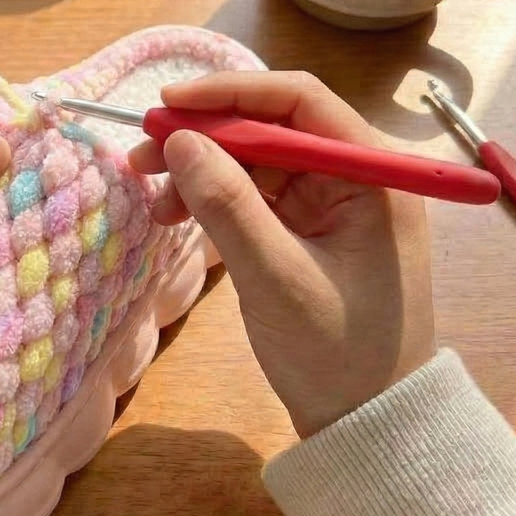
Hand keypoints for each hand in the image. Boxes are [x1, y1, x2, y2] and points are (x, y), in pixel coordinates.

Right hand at [129, 72, 435, 437]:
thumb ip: (228, 206)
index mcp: (372, 174)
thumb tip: (179, 140)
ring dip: (202, 170)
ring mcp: (332, 199)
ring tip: (157, 203)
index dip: (230, 92)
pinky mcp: (310, 224)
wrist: (368, 423)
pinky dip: (214, 198)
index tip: (168, 104)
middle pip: (270, 126)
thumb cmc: (337, 355)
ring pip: (254, 157)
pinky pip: (254, 191)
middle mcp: (355, 173)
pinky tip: (179, 216)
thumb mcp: (277, 279)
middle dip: (205, 136)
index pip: (299, 101)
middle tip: (143, 155)